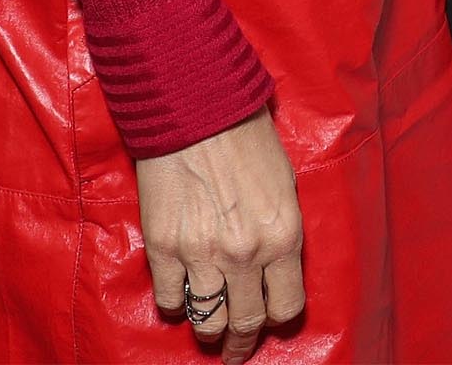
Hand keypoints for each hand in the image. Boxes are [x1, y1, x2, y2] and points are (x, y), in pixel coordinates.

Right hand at [138, 108, 304, 360]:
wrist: (196, 110)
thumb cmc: (247, 138)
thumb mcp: (284, 185)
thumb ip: (278, 231)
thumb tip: (273, 265)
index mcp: (283, 236)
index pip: (287, 305)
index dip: (279, 318)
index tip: (273, 321)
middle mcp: (245, 254)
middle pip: (246, 321)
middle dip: (242, 342)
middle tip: (236, 351)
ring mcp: (202, 255)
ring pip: (207, 320)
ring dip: (209, 329)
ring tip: (209, 330)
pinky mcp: (163, 249)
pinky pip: (170, 299)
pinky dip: (176, 302)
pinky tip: (181, 295)